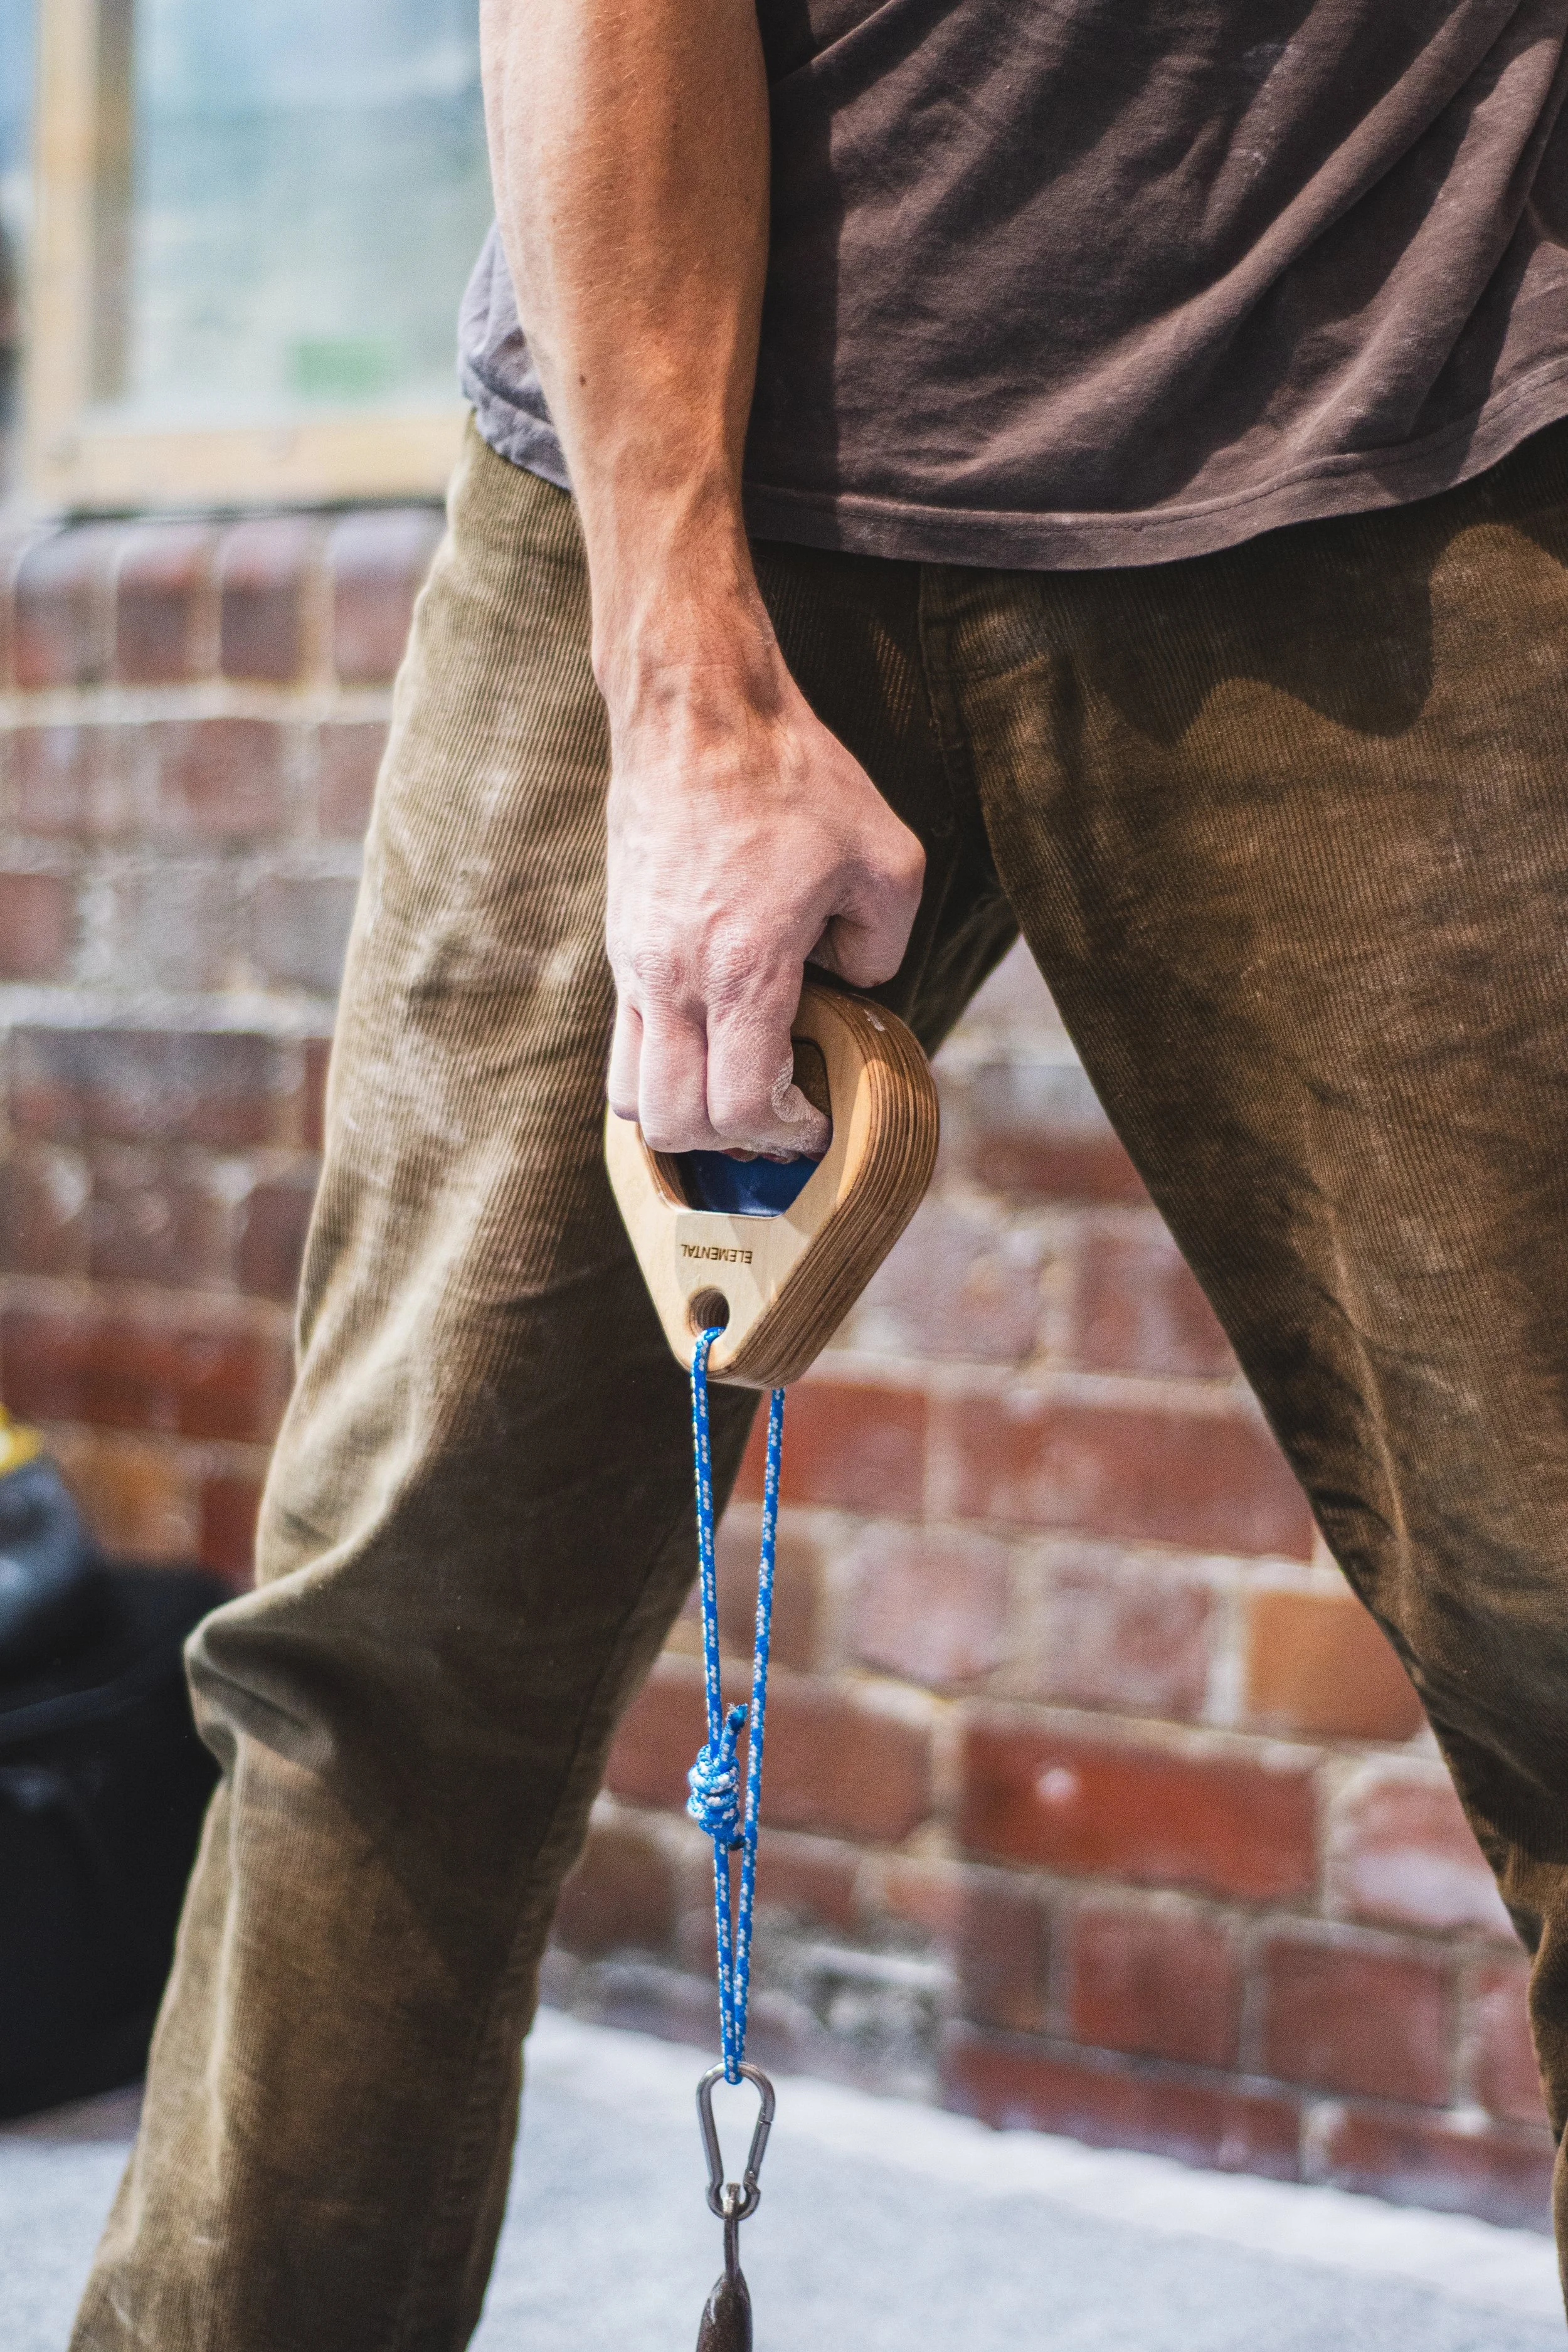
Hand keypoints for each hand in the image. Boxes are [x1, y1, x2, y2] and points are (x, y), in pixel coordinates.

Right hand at [604, 634, 923, 1155]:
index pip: (740, 1106)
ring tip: (734, 1092)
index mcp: (743, 969)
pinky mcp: (621, 946)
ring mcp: (636, 966)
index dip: (783, 1134)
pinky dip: (659, 1071)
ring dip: (683, 1116)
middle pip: (674, 1125)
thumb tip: (856, 983)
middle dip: (730, 1142)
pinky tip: (708, 1045)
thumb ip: (886, 944)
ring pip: (631, 1097)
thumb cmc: (792, 777)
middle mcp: (675, 980)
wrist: (697, 715)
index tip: (816, 1121)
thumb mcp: (889, 858)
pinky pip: (622, 1045)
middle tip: (778, 1118)